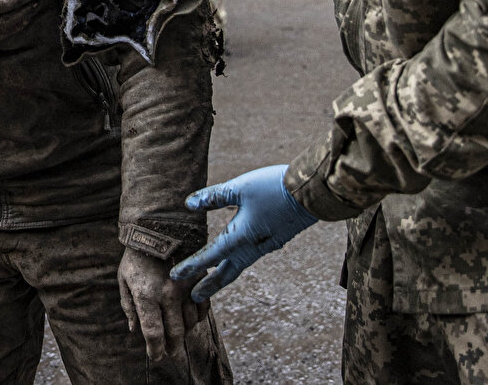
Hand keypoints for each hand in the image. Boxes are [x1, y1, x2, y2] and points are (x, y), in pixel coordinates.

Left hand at [118, 247, 206, 360]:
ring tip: (177, 336)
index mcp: (146, 295)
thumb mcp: (124, 279)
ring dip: (183, 332)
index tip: (154, 356)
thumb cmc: (136, 255)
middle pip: (174, 333)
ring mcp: (185, 287)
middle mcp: (168, 295)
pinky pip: (202, 306)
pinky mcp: (198, 279)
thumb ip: (129, 306)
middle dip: (171, 347)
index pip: (153, 333)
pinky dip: (198, 316)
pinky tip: (190, 319)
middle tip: (168, 353)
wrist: (158, 227)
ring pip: (190, 322)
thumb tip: (134, 329)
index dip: (154, 350)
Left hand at [169, 165, 317, 302]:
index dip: (191, 267)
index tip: (175, 277)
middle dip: (209, 285)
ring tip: (211, 282)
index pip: (209, 256)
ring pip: (240, 266)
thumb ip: (214, 197)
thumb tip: (189, 204)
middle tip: (194, 298)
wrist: (312, 193)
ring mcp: (266, 246)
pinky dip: (238, 263)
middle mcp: (252, 247)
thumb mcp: (240, 188)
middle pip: (226, 273)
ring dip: (223, 276)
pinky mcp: (275, 240)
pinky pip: (251, 257)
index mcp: (240, 237)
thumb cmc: (274, 188)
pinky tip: (236, 257)